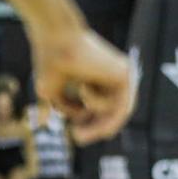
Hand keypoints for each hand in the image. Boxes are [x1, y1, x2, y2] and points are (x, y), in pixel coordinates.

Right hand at [29, 25, 135, 144]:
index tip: (76, 135)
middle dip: (98, 130)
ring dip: (98, 125)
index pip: (104, 109)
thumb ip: (65, 107)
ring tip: (78, 133)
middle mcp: (112, 78)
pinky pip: (119, 104)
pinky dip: (98, 103)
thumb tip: (78, 120)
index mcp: (98, 79)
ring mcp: (122, 76)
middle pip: (114, 113)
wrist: (55, 39)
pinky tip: (83, 88)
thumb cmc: (50, 60)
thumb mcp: (52, 92)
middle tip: (78, 139)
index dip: (92, 125)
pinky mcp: (127, 75)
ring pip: (117, 112)